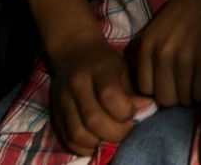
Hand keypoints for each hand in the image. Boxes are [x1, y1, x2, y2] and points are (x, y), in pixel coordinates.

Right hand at [51, 38, 150, 154]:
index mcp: (98, 69)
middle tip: (127, 130)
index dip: (126, 111)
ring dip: (99, 143)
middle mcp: (77, 84)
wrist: (74, 52)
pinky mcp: (55, 114)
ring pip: (78, 134)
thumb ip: (132, 92)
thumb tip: (146, 110)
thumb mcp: (122, 68)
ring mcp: (62, 101)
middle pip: (93, 119)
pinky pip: (67, 140)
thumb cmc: (104, 62)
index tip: (135, 112)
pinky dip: (84, 147)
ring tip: (112, 136)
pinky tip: (97, 141)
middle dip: (115, 132)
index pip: (109, 95)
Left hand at [137, 0, 200, 106]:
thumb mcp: (161, 28)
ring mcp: (183, 56)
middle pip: (165, 98)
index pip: (145, 89)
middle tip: (189, 85)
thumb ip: (155, 54)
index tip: (173, 84)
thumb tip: (157, 88)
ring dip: (194, 95)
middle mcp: (161, 53)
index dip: (161, 90)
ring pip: (184, 99)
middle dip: (178, 96)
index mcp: (147, 44)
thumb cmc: (191, 5)